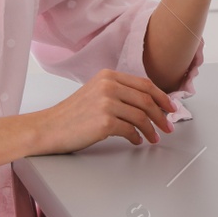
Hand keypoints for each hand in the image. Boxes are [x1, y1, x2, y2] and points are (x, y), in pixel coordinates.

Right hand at [34, 67, 176, 153]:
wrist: (47, 128)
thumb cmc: (71, 115)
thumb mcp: (95, 92)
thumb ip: (119, 92)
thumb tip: (148, 104)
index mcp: (108, 76)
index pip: (145, 84)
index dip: (162, 97)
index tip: (171, 107)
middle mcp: (108, 86)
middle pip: (147, 100)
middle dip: (162, 115)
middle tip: (169, 126)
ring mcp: (106, 103)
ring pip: (142, 116)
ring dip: (152, 129)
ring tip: (154, 137)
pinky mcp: (104, 121)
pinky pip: (130, 130)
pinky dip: (137, 137)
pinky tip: (137, 140)